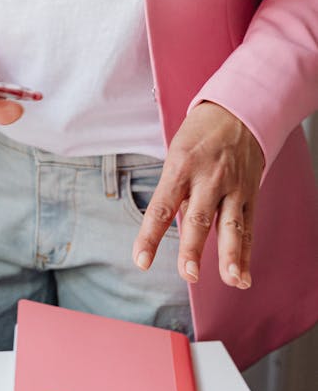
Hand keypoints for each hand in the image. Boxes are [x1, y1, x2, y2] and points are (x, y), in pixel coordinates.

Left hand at [132, 101, 264, 288]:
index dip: (149, 236)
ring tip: (231, 278)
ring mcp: (231, 187)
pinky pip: (247, 227)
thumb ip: (175, 192)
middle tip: (189, 274)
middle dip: (193, 248)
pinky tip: (243, 276)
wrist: (236, 112)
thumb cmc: (198, 136)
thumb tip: (170, 227)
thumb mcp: (177, 155)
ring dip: (230, 255)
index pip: (160, 208)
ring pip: (230, 225)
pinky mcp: (249, 193)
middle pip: (198, 218)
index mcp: (180, 168)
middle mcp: (207, 179)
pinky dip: (246, 253)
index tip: (141, 261)